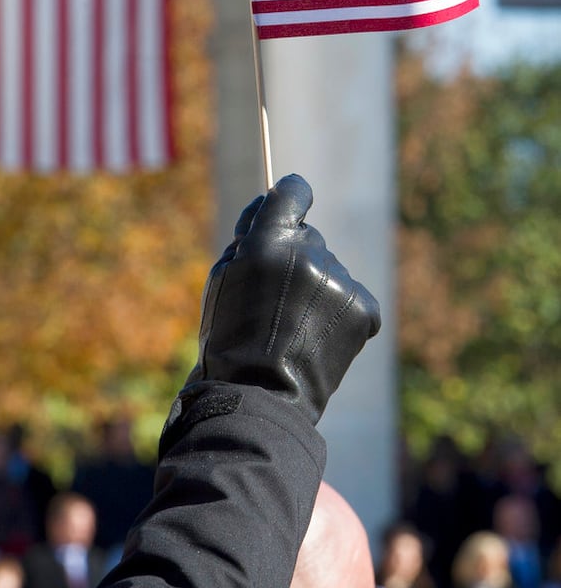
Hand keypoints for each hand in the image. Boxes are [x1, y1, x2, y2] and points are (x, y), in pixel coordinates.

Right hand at [186, 173, 380, 424]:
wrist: (260, 396)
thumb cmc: (230, 337)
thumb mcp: (223, 277)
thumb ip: (251, 236)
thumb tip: (273, 199)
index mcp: (268, 242)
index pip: (293, 191)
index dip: (291, 196)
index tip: (292, 201)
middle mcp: (308, 254)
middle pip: (310, 238)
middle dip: (297, 258)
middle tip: (278, 300)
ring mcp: (340, 282)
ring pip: (331, 270)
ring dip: (318, 288)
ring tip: (296, 328)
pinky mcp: (365, 309)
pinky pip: (353, 296)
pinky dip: (341, 312)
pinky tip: (320, 337)